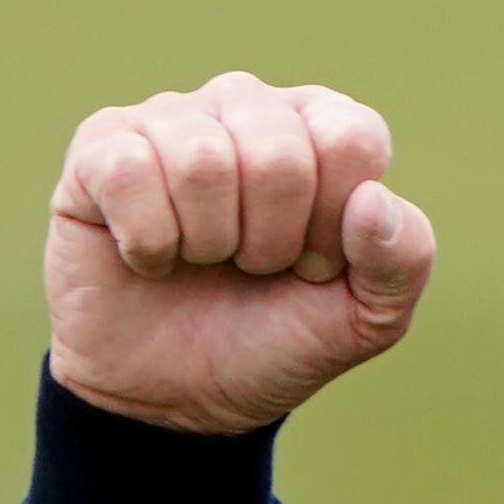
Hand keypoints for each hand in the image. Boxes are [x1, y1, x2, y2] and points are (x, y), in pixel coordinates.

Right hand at [44, 71, 436, 434]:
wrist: (180, 397)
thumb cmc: (278, 337)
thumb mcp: (367, 316)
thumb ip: (403, 258)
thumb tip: (372, 198)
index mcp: (323, 128)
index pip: (350, 140)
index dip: (334, 225)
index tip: (316, 263)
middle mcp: (249, 106)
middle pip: (279, 155)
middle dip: (271, 242)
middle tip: (254, 267)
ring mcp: (170, 120)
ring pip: (202, 161)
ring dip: (209, 242)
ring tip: (204, 260)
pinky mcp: (100, 148)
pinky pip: (128, 171)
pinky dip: (148, 241)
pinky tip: (151, 257)